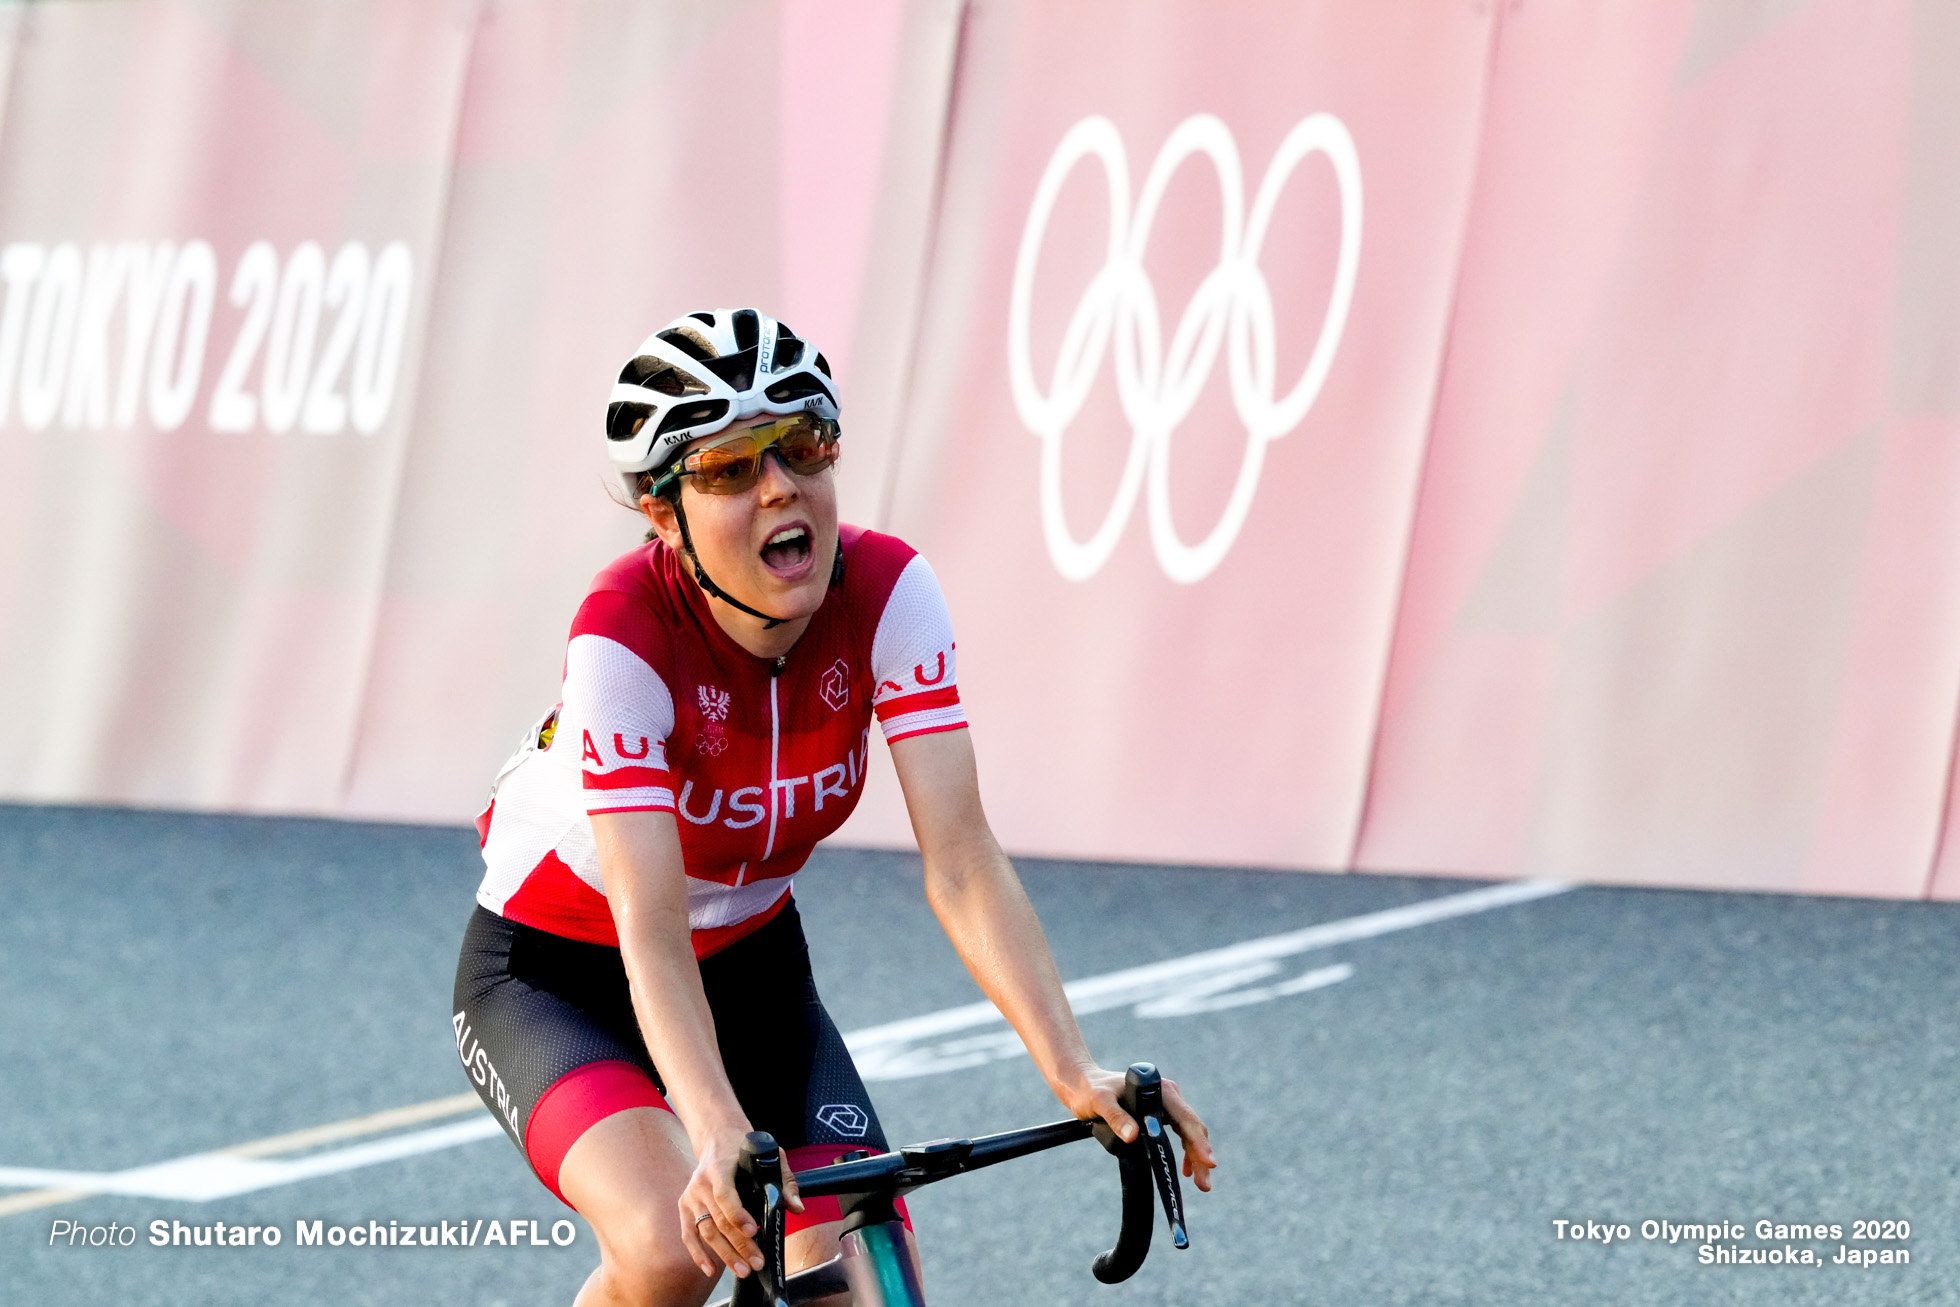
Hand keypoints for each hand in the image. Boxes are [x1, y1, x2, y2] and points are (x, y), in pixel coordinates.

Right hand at [677, 1126, 806, 1278]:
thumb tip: (796, 1208)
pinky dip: (698, 1255)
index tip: (753, 1231)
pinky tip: (711, 1270)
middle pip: (719, 1220)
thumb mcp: (768, 1155)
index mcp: (720, 1168)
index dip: (738, 1215)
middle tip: (757, 1263)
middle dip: (739, 1245)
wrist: (718, 1139)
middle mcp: (701, 1184)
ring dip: (724, 1254)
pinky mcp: (685, 1208)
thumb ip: (784, 1180)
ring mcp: (690, 1198)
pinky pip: (689, 1235)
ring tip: (743, 1270)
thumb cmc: (745, 1149)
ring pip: (706, 1232)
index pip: (725, 1195)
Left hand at [1061, 1065, 1217, 1192]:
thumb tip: (1133, 1136)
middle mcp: (1169, 1095)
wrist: (1085, 1084)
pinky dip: (1185, 1152)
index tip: (1208, 1161)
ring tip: (1201, 1184)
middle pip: (1192, 1128)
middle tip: (1205, 1185)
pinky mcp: (1160, 1113)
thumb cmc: (1091, 1090)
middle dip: (1201, 1156)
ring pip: (1189, 1133)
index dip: (1198, 1141)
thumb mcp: (1100, 1101)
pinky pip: (1179, 1134)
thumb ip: (1116, 1117)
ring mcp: (1166, 1104)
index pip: (1185, 1118)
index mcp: (1161, 1090)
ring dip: (1196, 1157)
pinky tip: (1185, 1169)